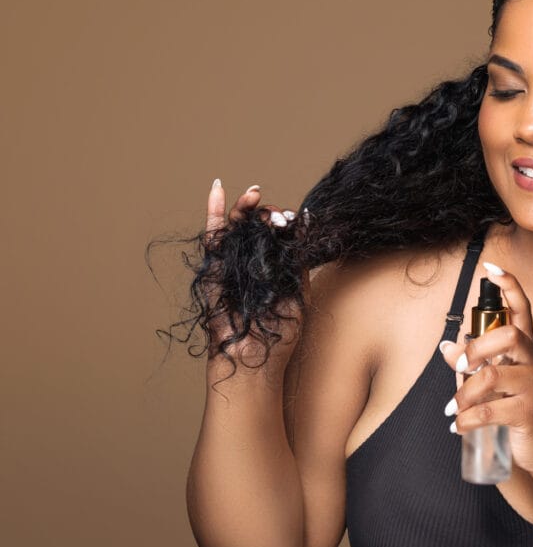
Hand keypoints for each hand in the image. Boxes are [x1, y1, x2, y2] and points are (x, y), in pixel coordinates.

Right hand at [204, 179, 306, 371]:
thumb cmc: (279, 332)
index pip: (281, 233)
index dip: (287, 222)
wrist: (253, 358)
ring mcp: (234, 262)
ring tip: (256, 196)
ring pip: (238, 226)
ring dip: (247, 207)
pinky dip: (215, 210)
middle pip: (259, 226)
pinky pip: (213, 235)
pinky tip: (219, 188)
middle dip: (269, 214)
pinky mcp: (215, 267)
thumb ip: (298, 257)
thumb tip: (306, 221)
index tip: (295, 218)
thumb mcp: (299, 290)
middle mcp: (255, 262)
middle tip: (277, 215)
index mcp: (277, 267)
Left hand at [439, 263, 532, 474]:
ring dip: (464, 392)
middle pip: (508, 335)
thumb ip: (475, 364)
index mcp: (528, 350)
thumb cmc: (522, 411)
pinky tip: (459, 425)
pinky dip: (467, 419)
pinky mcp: (529, 412)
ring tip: (454, 408)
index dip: (509, 287)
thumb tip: (447, 346)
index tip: (491, 268)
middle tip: (460, 369)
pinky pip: (489, 410)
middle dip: (475, 349)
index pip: (523, 309)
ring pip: (492, 375)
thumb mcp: (499, 384)